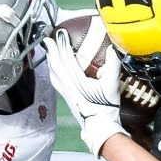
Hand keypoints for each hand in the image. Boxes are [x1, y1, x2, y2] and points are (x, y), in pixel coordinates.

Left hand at [43, 36, 127, 156]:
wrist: (100, 127)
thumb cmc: (105, 109)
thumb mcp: (112, 85)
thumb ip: (113, 65)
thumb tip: (114, 48)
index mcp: (76, 81)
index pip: (66, 58)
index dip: (62, 44)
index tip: (60, 33)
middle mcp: (68, 86)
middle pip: (56, 64)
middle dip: (51, 50)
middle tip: (47, 38)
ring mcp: (66, 93)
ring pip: (53, 73)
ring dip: (50, 60)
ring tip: (48, 52)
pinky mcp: (67, 98)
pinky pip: (56, 81)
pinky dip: (53, 72)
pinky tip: (55, 72)